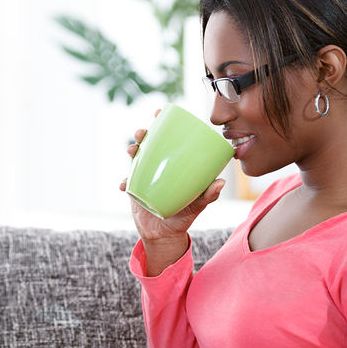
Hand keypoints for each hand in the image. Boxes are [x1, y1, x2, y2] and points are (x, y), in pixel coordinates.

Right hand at [122, 109, 225, 275]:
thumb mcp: (197, 206)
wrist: (164, 235)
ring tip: (132, 150)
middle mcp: (160, 166)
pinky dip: (126, 181)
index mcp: (175, 164)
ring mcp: (146, 175)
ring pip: (136, 156)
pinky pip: (128, 180)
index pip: (170, 139)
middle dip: (143, 133)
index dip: (164, 123)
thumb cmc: (183, 217)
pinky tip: (125, 185)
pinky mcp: (135, 188)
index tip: (161, 112)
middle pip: (150, 143)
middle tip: (142, 132)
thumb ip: (208, 195)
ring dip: (132, 150)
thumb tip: (221, 182)